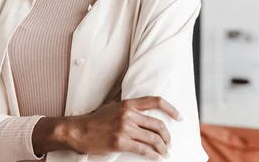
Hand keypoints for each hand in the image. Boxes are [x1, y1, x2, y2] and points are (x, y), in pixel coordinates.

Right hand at [64, 96, 181, 159]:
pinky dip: (154, 155)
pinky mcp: (121, 142)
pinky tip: (157, 158)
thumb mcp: (111, 105)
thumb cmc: (96, 119)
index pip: (156, 101)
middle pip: (158, 125)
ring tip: (165, 152)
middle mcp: (128, 114)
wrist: (79, 131)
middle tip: (169, 143)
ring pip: (153, 139)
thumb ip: (126, 103)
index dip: (171, 109)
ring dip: (162, 147)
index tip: (179, 117)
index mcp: (128, 103)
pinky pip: (143, 150)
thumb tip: (140, 103)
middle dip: (167, 136)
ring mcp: (125, 128)